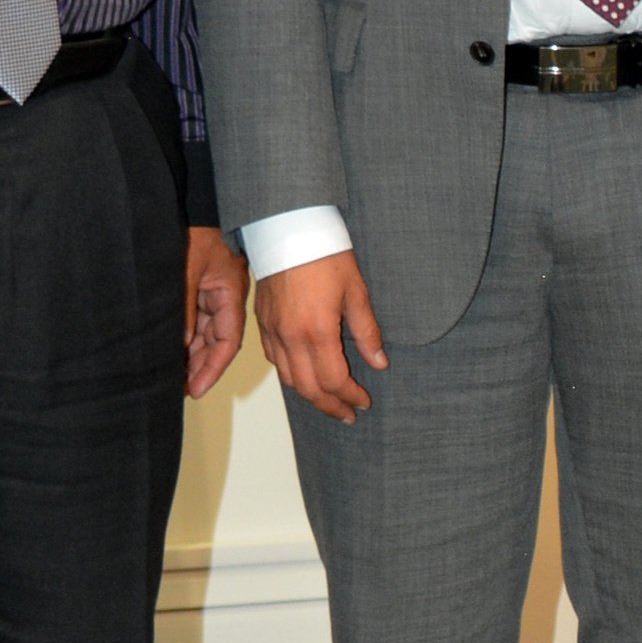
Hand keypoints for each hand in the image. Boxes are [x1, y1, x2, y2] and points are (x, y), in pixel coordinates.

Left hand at [182, 225, 249, 400]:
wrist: (194, 201)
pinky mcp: (197, 287)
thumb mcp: (187, 270)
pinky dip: (181, 336)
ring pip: (201, 333)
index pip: (226, 343)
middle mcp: (223, 298)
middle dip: (198, 367)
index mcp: (230, 294)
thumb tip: (177, 346)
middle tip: (178, 389)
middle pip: (214, 342)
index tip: (195, 388)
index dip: (212, 369)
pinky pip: (191, 319)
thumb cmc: (196, 227)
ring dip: (188, 354)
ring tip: (169, 376)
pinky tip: (168, 350)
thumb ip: (183, 309)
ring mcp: (210, 293)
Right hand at [256, 251, 386, 422]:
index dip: (350, 396)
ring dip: (310, 395)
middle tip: (348, 414)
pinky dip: (290, 375)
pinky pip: (274, 359)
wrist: (289, 228)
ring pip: (289, 378)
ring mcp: (273, 330)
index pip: (334, 380)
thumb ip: (367, 332)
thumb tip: (378, 362)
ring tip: (329, 401)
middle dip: (330, 406)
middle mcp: (290, 337)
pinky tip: (304, 375)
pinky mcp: (262, 322)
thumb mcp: (356, 292)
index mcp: (317, 331)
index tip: (363, 402)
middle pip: (309, 388)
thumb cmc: (325, 254)